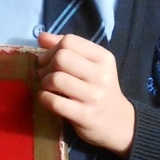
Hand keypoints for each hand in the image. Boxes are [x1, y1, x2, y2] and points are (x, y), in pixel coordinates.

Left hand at [35, 32, 135, 156]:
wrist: (118, 123)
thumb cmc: (99, 90)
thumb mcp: (91, 66)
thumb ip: (68, 49)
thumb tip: (41, 36)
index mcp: (103, 58)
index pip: (70, 41)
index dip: (51, 49)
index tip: (47, 59)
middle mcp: (101, 75)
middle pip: (62, 58)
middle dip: (46, 65)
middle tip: (44, 74)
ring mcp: (94, 96)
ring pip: (56, 79)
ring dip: (44, 82)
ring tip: (47, 87)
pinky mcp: (85, 115)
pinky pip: (54, 102)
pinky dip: (44, 98)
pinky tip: (47, 99)